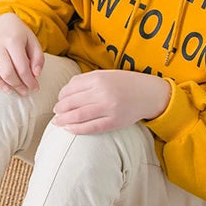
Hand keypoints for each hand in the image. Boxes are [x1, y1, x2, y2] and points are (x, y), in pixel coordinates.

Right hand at [0, 12, 43, 95]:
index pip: (22, 66)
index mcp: (13, 40)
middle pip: (5, 71)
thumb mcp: (33, 42)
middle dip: (16, 85)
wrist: (3, 24)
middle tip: (23, 91)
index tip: (34, 88)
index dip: (29, 80)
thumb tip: (35, 74)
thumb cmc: (19, 37)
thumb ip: (38, 58)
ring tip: (8, 90)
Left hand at [52, 70, 171, 133]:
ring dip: (64, 120)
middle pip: (71, 102)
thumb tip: (65, 92)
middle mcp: (102, 92)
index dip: (61, 95)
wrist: (149, 94)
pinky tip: (69, 129)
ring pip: (78, 116)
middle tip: (56, 112)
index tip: (59, 99)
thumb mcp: (106, 75)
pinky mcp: (113, 122)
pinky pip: (90, 127)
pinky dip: (77, 129)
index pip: (71, 87)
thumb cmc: (125, 84)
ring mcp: (108, 108)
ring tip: (57, 122)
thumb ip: (87, 81)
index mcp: (99, 78)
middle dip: (60, 108)